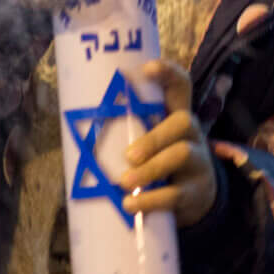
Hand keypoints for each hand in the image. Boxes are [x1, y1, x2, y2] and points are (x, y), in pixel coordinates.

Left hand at [122, 60, 219, 222]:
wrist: (194, 201)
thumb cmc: (158, 163)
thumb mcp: (150, 143)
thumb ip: (126, 131)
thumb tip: (75, 128)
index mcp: (175, 115)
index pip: (180, 85)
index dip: (168, 73)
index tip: (147, 68)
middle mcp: (190, 133)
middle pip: (183, 121)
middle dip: (154, 137)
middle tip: (129, 155)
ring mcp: (197, 161)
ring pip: (181, 155)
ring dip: (150, 169)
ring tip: (125, 183)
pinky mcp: (196, 191)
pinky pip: (177, 194)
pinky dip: (151, 200)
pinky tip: (131, 205)